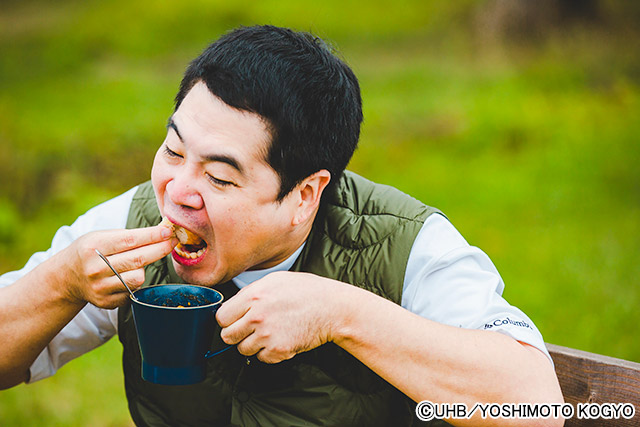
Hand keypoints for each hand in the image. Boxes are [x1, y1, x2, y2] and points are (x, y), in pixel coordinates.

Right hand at [57, 225, 177, 308]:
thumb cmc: (91, 251)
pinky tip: (128, 275)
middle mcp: (95, 269)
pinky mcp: (106, 302)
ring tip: (138, 261)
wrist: (67, 277)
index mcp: (93, 247)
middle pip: (138, 259)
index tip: (169, 230)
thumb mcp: (100, 236)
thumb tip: (162, 231)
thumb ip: (128, 235)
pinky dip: (135, 281)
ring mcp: (100, 288)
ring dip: (145, 267)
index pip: (130, 240)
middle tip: (173, 241)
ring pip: (139, 277)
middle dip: (161, 248)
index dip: (153, 235)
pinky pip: (133, 290)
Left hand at [216, 271, 344, 362]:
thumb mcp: (276, 280)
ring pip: (243, 349)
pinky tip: (280, 339)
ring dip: (253, 344)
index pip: (221, 317)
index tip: (236, 319)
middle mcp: (257, 316)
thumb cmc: (308, 291)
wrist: (333, 309)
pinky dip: (268, 353)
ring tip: (269, 332)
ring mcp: (267, 335)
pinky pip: (261, 358)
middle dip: (237, 333)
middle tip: (251, 328)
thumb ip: (251, 292)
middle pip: (228, 336)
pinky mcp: (279, 350)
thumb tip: (234, 305)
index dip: (228, 319)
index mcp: (254, 295)